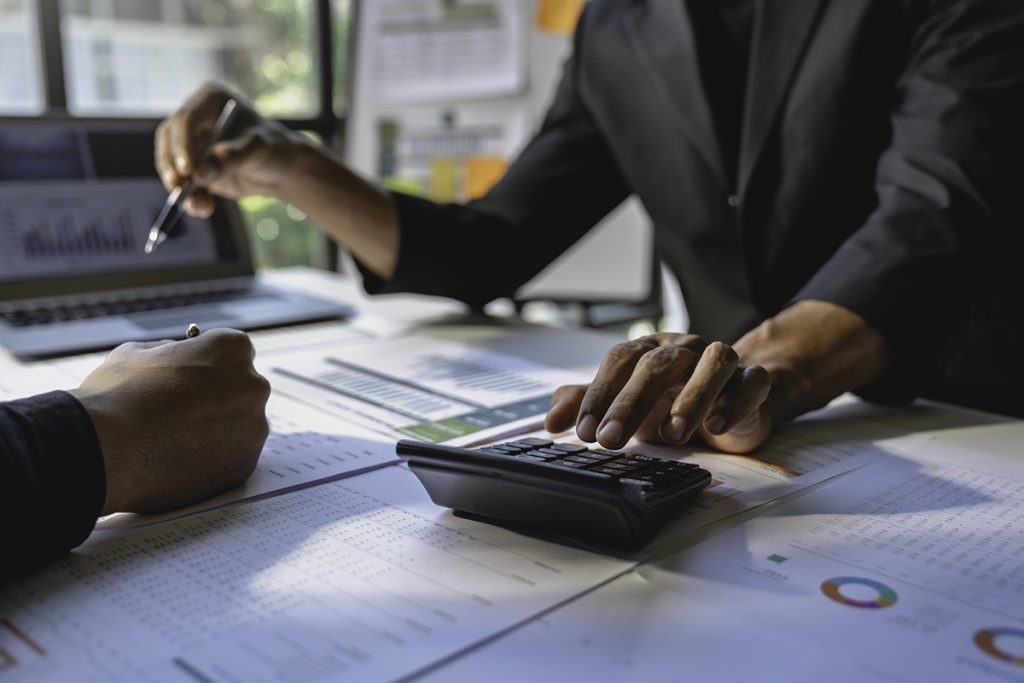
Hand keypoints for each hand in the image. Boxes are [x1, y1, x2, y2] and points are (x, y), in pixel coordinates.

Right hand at [70, 329, 271, 514]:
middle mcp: (253, 385)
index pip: (233, 352)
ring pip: (240, 425)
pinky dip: (213, 458)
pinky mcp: (244, 464)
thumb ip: (171, 351)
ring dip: (217, 428)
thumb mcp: (138, 352)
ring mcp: (253, 427)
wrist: (106, 451)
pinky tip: (181, 457)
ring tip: (176, 437)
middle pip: (242, 388)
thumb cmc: (117, 397)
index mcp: (232, 349)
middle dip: (219, 397)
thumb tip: (178, 356)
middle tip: (183, 410)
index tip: (193, 375)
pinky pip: (232, 456)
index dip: (210, 364)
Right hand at [155, 82, 307, 217]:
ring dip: (181, 187)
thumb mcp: (256, 149)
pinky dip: (190, 197)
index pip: (186, 121)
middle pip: (170, 140)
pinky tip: (202, 209)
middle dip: (172, 167)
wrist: (280, 168)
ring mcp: (191, 142)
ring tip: (200, 208)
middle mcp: (195, 117)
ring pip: (171, 163)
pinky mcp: (193, 165)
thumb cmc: (273, 148)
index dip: (181, 145)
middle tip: (177, 188)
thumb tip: (198, 175)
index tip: (187, 170)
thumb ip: (229, 159)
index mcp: (210, 99)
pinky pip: (183, 181)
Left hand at [545, 333, 774, 453]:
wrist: (732, 402)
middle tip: (610, 440)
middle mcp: (685, 349)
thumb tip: (550, 420)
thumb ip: (588, 405)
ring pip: (711, 365)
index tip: (584, 431)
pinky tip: (717, 425)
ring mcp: (722, 362)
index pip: (620, 360)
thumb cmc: (671, 402)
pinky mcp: (754, 381)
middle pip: (658, 364)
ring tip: (669, 435)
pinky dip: (735, 401)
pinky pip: (750, 383)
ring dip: (690, 398)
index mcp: (649, 350)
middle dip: (630, 403)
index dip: (600, 394)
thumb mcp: (625, 406)